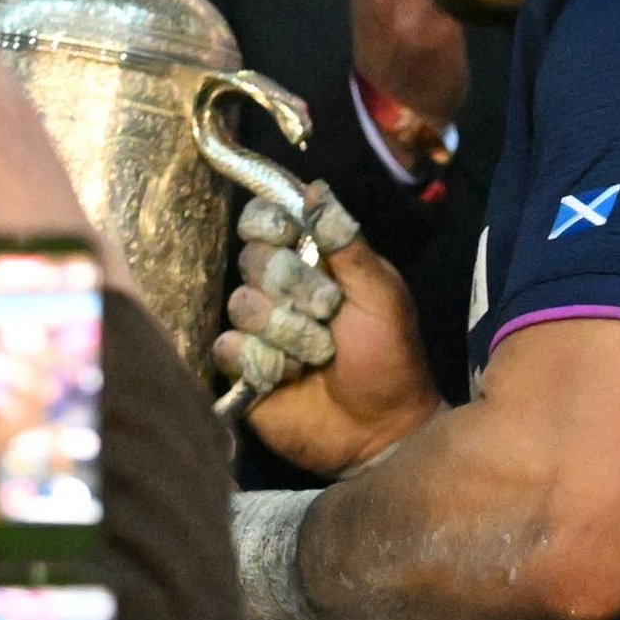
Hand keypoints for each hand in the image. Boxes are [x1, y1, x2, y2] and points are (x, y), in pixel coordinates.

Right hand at [215, 216, 438, 477]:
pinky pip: (228, 348)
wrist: (382, 431)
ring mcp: (258, 329)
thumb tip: (315, 189)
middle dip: (293, 287)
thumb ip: (347, 244)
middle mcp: (278, 290)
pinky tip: (287, 377)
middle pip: (252, 259)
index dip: (268, 224)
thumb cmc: (391, 358)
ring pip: (242, 305)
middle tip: (328, 313)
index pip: (265, 220)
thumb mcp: (381, 295)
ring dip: (286, 331)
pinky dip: (261, 362)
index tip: (288, 236)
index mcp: (312, 261)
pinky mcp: (243, 368)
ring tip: (318, 355)